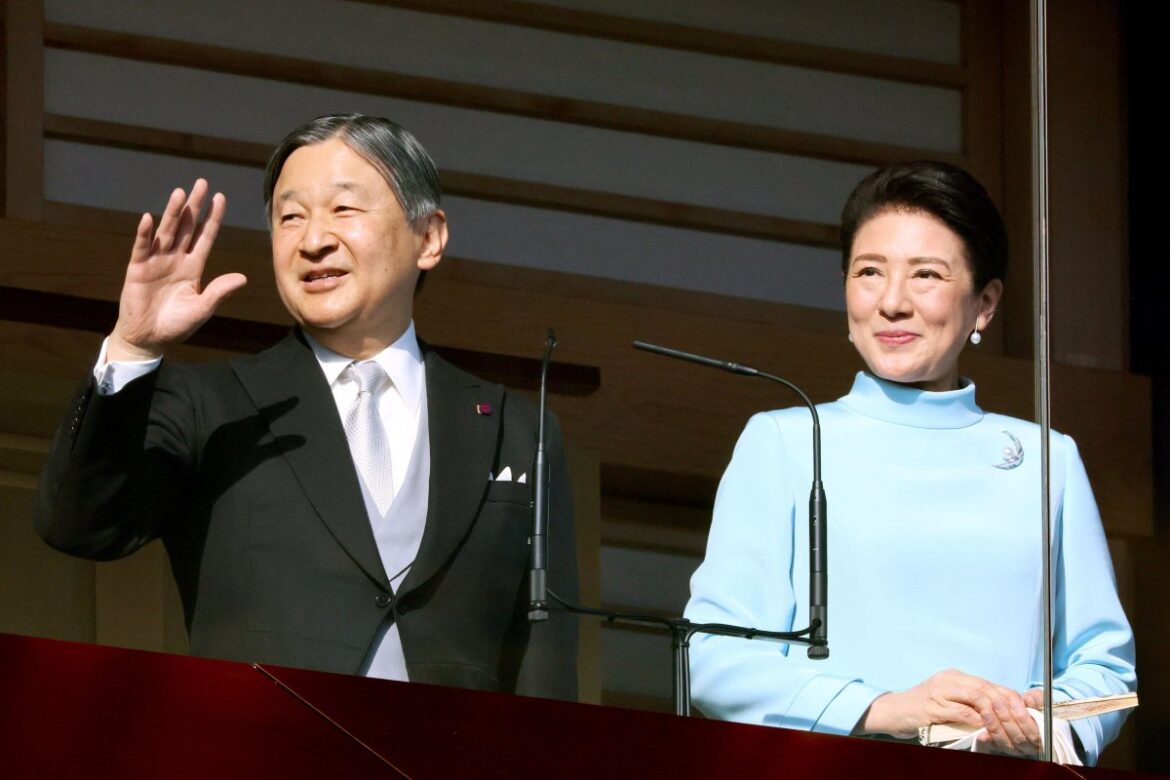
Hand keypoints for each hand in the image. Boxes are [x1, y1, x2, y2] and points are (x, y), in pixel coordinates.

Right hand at [108, 179, 245, 360]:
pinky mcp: (137, 269)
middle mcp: (176, 259)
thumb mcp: (202, 308)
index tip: (220, 198)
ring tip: (180, 193)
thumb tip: (243, 277)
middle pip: (186, 227)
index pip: (205, 237)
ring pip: (166, 232)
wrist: (149, 339)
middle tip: (201, 183)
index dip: (212, 218)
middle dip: (194, 206)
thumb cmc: (176, 325)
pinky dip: (145, 234)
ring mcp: (156, 262)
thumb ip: (219, 292)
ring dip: (172, 212)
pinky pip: (142, 248)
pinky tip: (149, 218)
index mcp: (193, 267)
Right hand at [859, 669, 1041, 755]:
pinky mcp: (931, 706)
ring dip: (995, 714)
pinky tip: (985, 729)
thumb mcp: (950, 702)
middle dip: (1007, 706)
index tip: (1026, 713)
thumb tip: (1001, 712)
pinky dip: (976, 720)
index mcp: (955, 677)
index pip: (990, 684)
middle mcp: (948, 680)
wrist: (895, 712)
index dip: (1011, 697)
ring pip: (977, 697)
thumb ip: (971, 704)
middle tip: (1021, 723)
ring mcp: (939, 691)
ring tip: (1006, 728)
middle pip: (986, 689)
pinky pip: (961, 711)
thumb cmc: (925, 709)